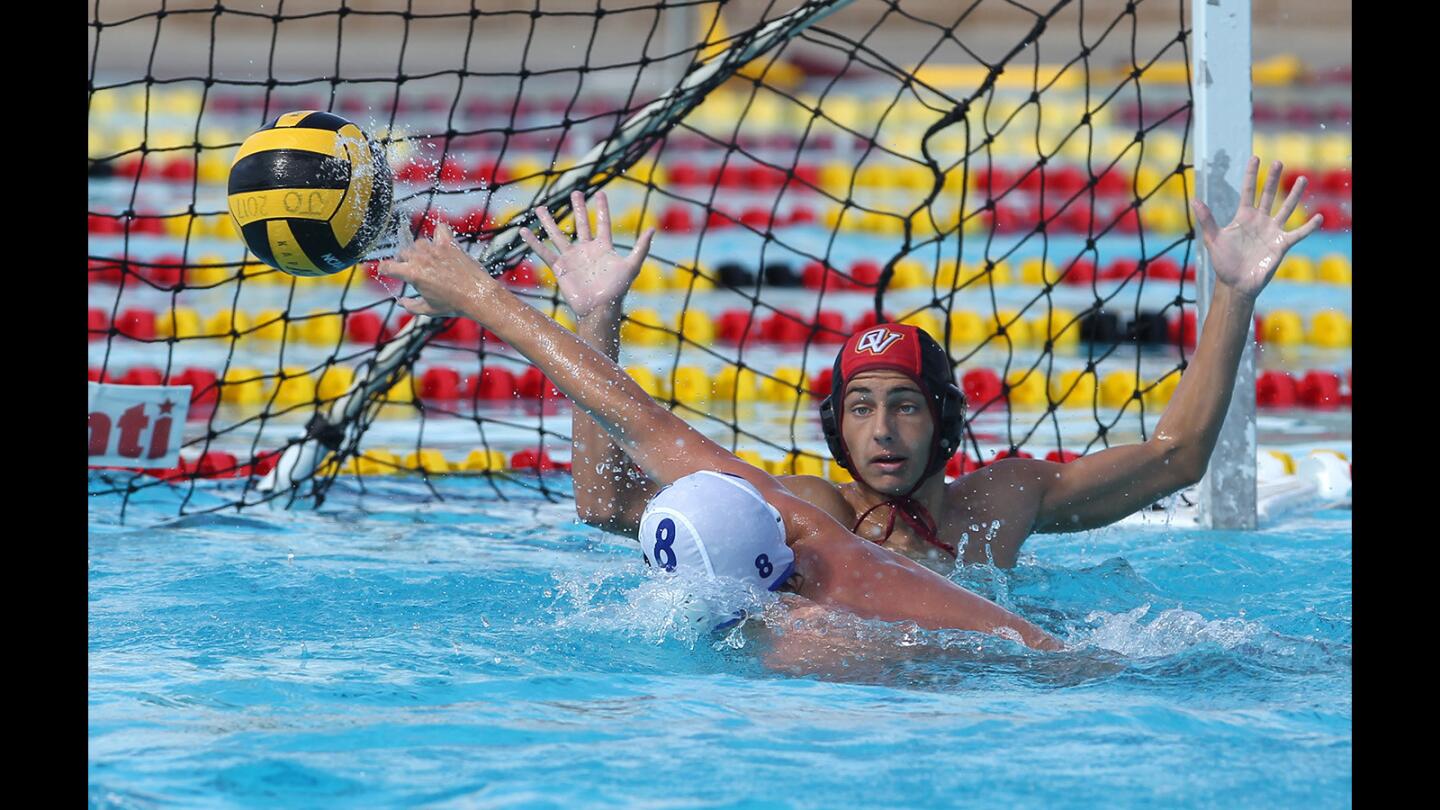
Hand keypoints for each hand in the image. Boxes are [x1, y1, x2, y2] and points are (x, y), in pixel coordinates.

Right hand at [378, 222, 501, 319]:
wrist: (478, 296)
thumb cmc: (453, 305)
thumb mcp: (428, 310)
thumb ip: (410, 306)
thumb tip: (400, 302)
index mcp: (412, 274)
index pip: (387, 266)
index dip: (383, 270)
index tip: (386, 271)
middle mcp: (421, 258)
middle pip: (402, 253)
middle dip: (403, 261)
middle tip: (412, 270)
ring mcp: (435, 249)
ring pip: (418, 243)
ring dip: (419, 251)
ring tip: (427, 261)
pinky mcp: (450, 244)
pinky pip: (440, 229)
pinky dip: (438, 233)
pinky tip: (440, 241)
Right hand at [520, 190, 655, 319]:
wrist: (598, 309)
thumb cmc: (616, 290)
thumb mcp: (631, 266)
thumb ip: (641, 247)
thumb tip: (653, 228)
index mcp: (603, 247)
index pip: (602, 223)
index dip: (602, 208)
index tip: (600, 192)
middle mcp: (586, 250)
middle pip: (581, 223)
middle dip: (578, 208)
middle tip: (575, 192)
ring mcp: (572, 258)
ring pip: (558, 235)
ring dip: (549, 221)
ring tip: (540, 207)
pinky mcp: (559, 267)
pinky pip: (544, 252)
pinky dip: (534, 242)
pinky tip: (524, 231)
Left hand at [1191, 156, 1323, 302]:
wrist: (1236, 284)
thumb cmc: (1223, 262)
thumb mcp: (1213, 239)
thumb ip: (1207, 220)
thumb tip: (1195, 200)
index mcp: (1243, 217)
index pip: (1248, 191)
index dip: (1251, 175)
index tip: (1256, 157)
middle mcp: (1260, 220)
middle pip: (1268, 195)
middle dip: (1273, 179)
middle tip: (1279, 162)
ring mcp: (1272, 231)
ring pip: (1286, 208)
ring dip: (1294, 195)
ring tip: (1302, 179)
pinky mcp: (1282, 244)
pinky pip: (1298, 233)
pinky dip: (1308, 227)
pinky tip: (1318, 217)